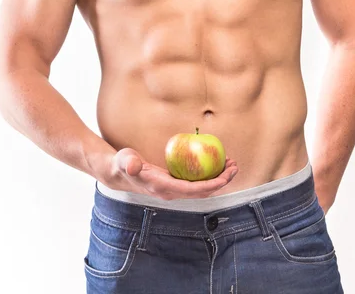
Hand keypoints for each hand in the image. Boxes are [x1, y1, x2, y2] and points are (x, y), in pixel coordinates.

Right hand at [109, 148, 237, 199]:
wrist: (120, 173)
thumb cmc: (123, 164)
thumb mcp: (124, 161)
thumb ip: (128, 163)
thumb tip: (133, 166)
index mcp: (163, 188)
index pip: (192, 190)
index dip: (211, 185)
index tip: (225, 176)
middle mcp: (171, 193)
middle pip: (202, 191)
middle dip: (221, 181)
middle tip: (234, 166)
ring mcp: (174, 190)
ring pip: (202, 188)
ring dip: (219, 178)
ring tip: (231, 164)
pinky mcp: (176, 185)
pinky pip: (197, 183)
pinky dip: (209, 175)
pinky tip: (217, 162)